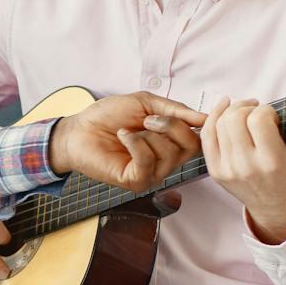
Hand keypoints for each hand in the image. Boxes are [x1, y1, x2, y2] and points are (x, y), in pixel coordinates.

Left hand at [49, 92, 205, 189]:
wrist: (79, 129)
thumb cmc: (109, 116)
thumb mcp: (146, 103)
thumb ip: (176, 110)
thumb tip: (206, 117)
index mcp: (171, 143)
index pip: (200, 139)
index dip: (199, 124)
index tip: (185, 111)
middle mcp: (166, 161)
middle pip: (191, 147)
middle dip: (170, 126)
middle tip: (147, 119)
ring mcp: (152, 173)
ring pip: (169, 153)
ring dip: (148, 135)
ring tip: (129, 130)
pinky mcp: (136, 181)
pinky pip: (148, 161)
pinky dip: (136, 143)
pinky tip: (122, 136)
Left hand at [200, 97, 285, 242]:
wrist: (276, 205)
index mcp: (272, 162)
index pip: (259, 120)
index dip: (266, 110)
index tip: (273, 116)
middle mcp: (247, 166)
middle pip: (234, 119)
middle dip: (246, 107)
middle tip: (256, 109)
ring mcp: (228, 169)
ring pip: (219, 124)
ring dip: (231, 110)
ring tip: (244, 111)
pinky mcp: (215, 171)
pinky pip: (207, 137)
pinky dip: (213, 118)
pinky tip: (224, 109)